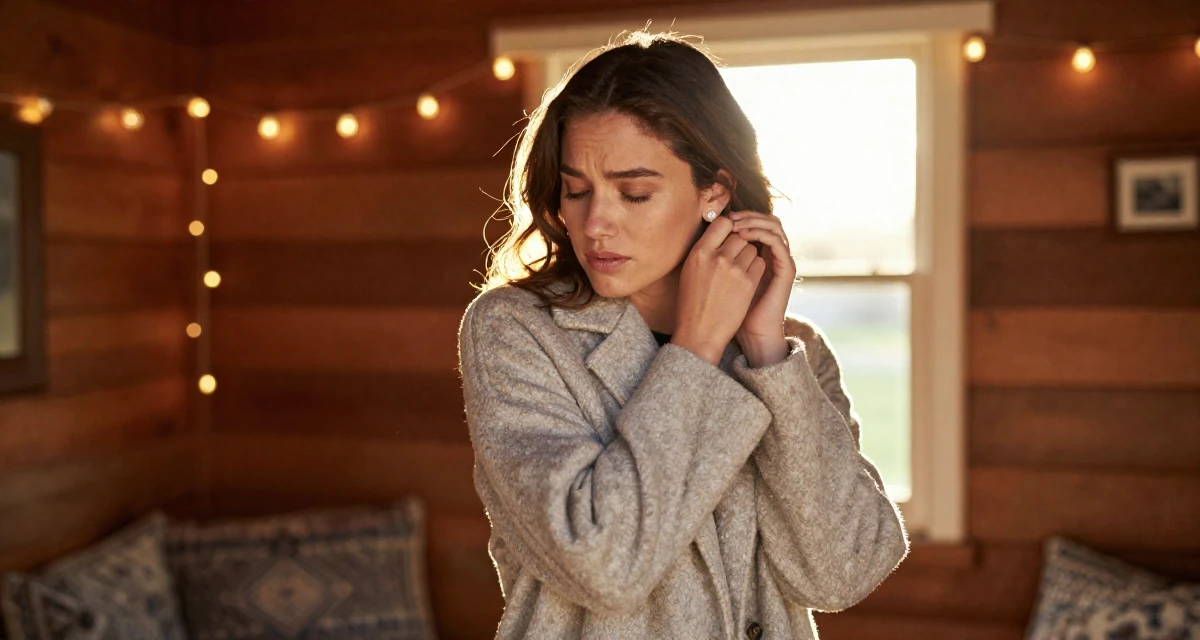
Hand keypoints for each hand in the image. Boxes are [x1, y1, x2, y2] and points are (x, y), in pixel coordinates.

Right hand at [673, 216, 766, 365]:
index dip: (730, 228)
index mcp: (699, 252)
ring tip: (738, 272)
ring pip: (752, 249)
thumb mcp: (690, 271)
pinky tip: (746, 281)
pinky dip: (756, 269)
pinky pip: (760, 263)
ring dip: (749, 257)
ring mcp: (734, 270)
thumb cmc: (692, 302)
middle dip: (740, 244)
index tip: (729, 237)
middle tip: (734, 258)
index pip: (723, 223)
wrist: (699, 333)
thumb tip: (721, 232)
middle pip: (740, 235)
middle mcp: (717, 257)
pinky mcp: (748, 283)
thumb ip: (705, 250)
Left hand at [728, 210, 795, 366]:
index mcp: (761, 253)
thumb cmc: (731, 308)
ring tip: (736, 225)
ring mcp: (782, 260)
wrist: (751, 331)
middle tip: (730, 217)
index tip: (721, 216)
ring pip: (774, 225)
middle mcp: (774, 253)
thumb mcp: (721, 277)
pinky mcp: (787, 268)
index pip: (756, 221)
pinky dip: (761, 234)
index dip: (740, 216)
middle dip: (747, 215)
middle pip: (766, 219)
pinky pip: (777, 241)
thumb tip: (704, 234)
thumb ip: (719, 256)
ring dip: (754, 221)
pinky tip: (744, 235)